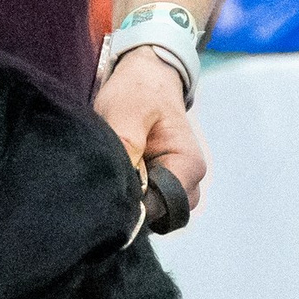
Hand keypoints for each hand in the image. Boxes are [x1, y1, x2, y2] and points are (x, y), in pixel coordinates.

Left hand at [93, 50, 206, 214]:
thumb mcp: (126, 112)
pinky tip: (118, 174)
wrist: (144, 80)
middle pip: (160, 218)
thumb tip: (120, 188)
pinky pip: (145, 206)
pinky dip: (128, 195)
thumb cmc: (138, 92)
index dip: (134, 204)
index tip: (111, 185)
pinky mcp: (159, 190)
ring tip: (114, 170)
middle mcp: (188, 184)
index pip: (163, 208)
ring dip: (129, 199)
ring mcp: (175, 189)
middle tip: (109, 175)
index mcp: (189, 165)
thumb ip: (126, 147)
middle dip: (132, 204)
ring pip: (151, 216)